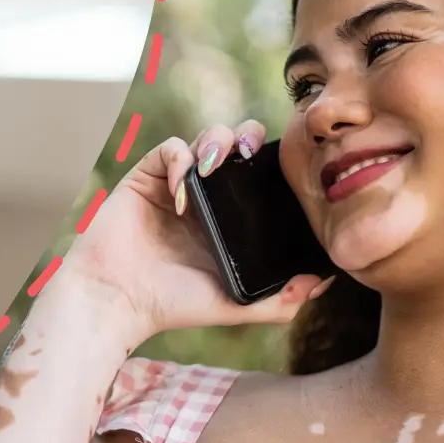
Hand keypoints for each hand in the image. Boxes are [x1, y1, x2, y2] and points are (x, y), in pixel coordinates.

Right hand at [60, 120, 332, 340]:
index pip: (261, 174)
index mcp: (230, 219)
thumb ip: (282, 299)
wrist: (119, 301)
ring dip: (217, 142)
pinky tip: (182, 193)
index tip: (286, 171)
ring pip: (206, 136)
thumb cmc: (173, 305)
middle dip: (250, 138)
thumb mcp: (237, 305)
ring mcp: (176, 184)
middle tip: (252, 154)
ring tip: (215, 167)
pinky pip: (170, 148)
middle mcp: (206, 197)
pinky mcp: (146, 177)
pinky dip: (180, 160)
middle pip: (238, 144)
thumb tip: (325, 282)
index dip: (275, 163)